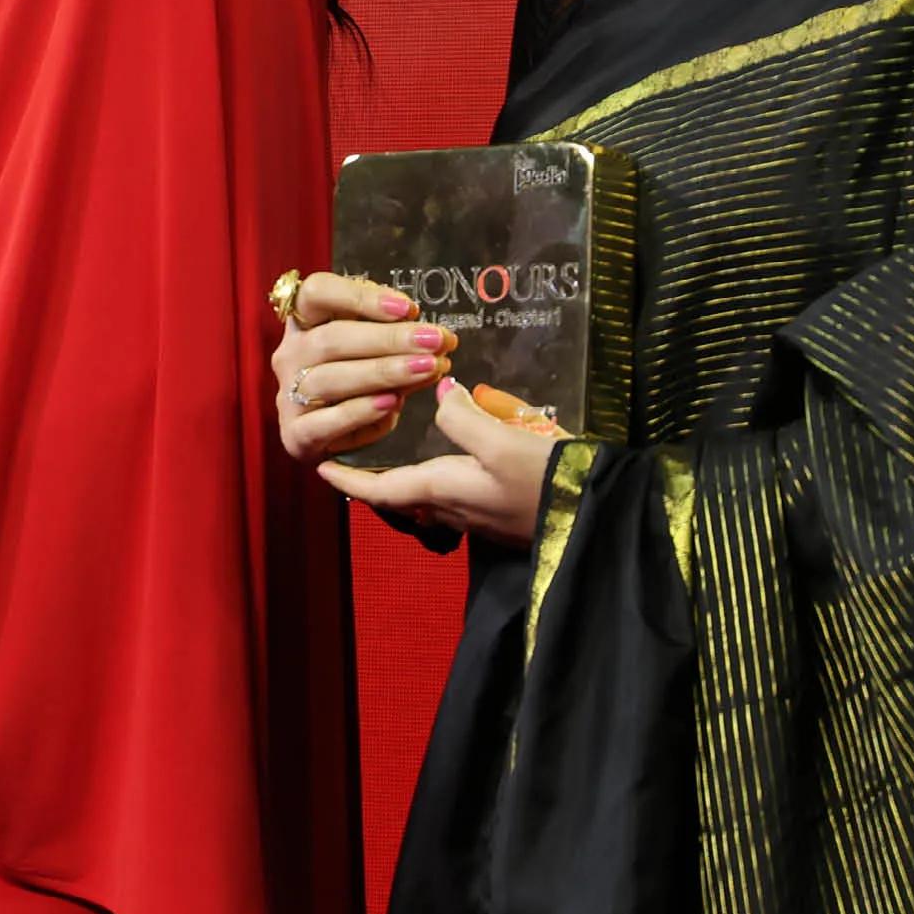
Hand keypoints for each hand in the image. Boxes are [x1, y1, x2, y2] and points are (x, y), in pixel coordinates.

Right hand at [274, 271, 452, 464]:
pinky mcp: (296, 434)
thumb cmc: (358, 389)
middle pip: (331, 338)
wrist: (334, 445)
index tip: (407, 308)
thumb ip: (396, 344)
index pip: (317, 293)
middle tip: (434, 340)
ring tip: (426, 369)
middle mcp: (291, 355)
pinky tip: (392, 403)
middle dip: (388, 338)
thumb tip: (435, 339)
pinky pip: (324, 421)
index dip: (360, 296)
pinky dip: (359, 411)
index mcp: (305, 324)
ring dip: (382, 372)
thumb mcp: (375, 357)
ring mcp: (289, 396)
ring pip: (330, 378)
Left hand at [316, 378, 563, 544]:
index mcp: (442, 491)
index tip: (319, 468)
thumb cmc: (542, 479)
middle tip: (351, 457)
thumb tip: (440, 395)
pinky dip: (438, 480)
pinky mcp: (500, 515)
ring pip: (426, 498)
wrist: (593, 517)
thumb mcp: (499, 441)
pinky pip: (454, 498)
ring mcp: (478, 518)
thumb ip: (461, 418)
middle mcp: (452, 510)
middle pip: (399, 496)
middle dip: (372, 480)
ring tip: (392, 455)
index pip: (380, 490)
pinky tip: (449, 462)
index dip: (347, 480)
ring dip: (404, 480)